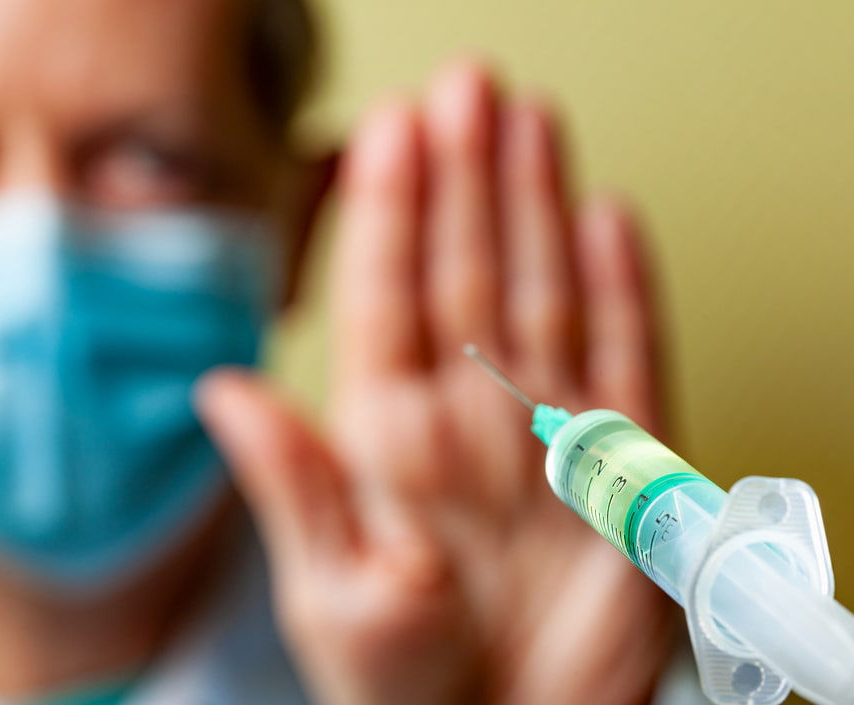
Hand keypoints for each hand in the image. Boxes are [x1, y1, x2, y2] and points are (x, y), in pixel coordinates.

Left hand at [199, 61, 675, 704]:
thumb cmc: (406, 686)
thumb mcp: (332, 594)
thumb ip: (293, 487)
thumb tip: (223, 392)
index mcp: (388, 437)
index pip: (387, 297)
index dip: (392, 209)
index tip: (395, 124)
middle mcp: (468, 416)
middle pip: (467, 271)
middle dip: (468, 176)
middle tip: (472, 85)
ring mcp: (548, 434)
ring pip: (543, 293)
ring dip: (538, 208)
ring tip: (533, 124)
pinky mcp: (624, 470)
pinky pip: (630, 362)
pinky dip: (627, 292)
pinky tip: (608, 223)